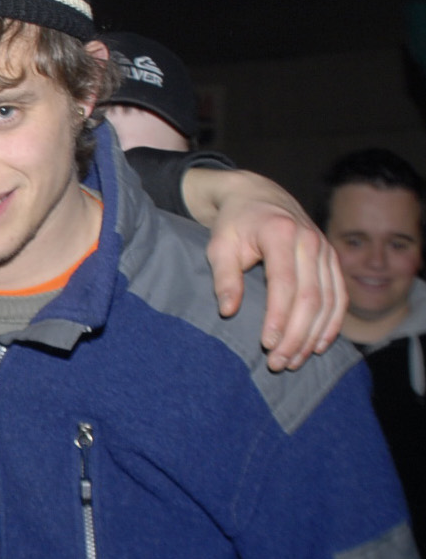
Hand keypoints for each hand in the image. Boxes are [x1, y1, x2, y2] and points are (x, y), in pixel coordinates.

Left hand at [182, 167, 344, 370]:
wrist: (257, 195)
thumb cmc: (234, 223)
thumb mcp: (219, 244)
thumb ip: (224, 277)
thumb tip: (228, 311)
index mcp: (281, 234)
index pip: (284, 284)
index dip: (278, 318)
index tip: (267, 345)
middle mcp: (310, 241)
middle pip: (310, 298)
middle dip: (296, 335)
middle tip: (278, 363)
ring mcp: (325, 250)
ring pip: (328, 301)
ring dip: (313, 335)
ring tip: (295, 360)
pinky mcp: (331, 260)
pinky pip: (339, 296)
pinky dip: (332, 323)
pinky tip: (319, 344)